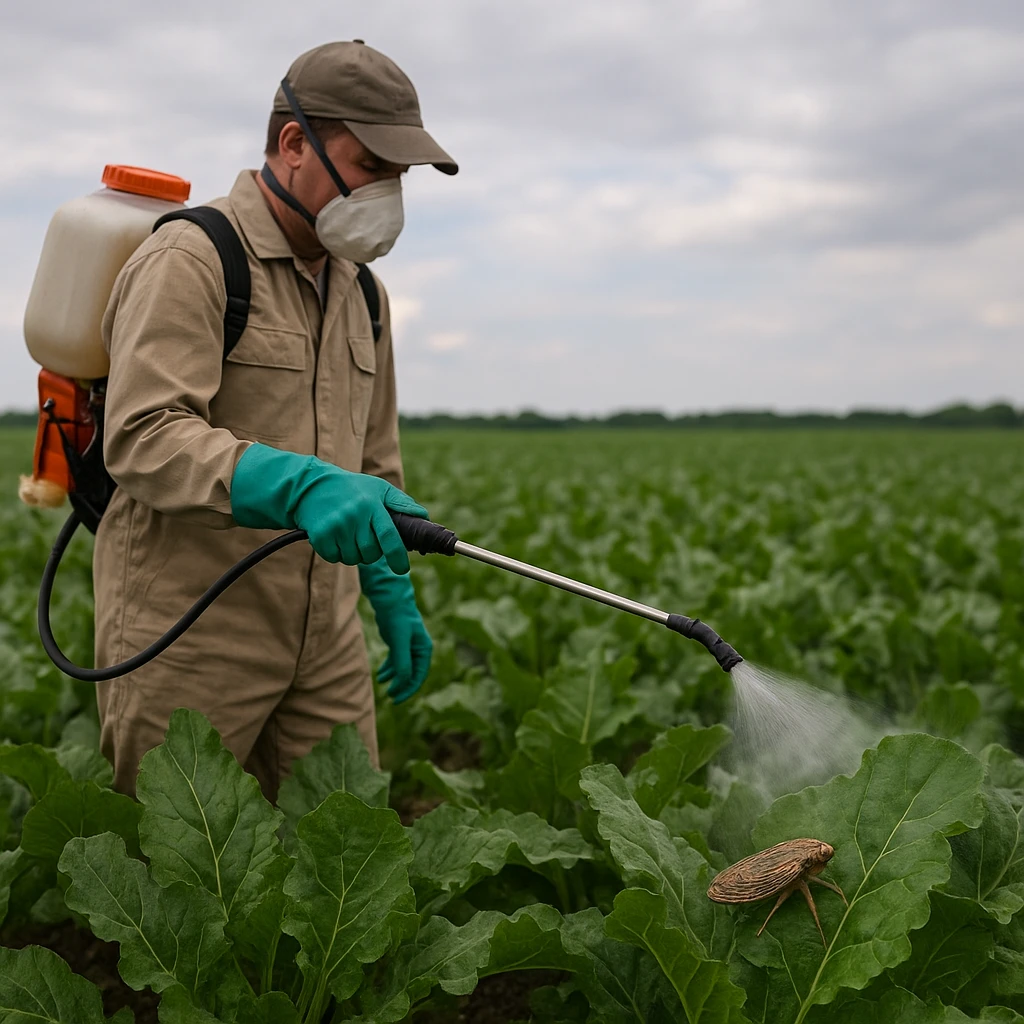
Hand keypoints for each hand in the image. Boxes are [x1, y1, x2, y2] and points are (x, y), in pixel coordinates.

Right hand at [230, 443, 426, 573]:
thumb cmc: (351, 489)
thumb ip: (401, 503)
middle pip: (371, 553)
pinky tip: (334, 536)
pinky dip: (336, 553)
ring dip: (353, 553)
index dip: (397, 557)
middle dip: (371, 552)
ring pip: (354, 558)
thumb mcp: (378, 489)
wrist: (311, 486)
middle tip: (364, 537)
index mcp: (372, 505)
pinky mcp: (320, 535)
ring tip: (348, 534)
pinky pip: (335, 558)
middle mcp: (355, 516)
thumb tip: (423, 516)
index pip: (389, 537)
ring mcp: (336, 526)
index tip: (401, 569)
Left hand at [360, 558, 432, 703]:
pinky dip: (389, 670)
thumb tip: (403, 681)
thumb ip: (402, 661)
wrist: (390, 600)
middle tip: (390, 696)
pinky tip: (381, 675)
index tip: (396, 698)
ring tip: (382, 684)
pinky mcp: (399, 644)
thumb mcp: (399, 641)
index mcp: (424, 650)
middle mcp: (419, 650)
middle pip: (412, 675)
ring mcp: (409, 648)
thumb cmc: (397, 618)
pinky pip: (396, 662)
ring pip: (403, 669)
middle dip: (401, 686)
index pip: (419, 676)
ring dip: (394, 679)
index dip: (408, 689)